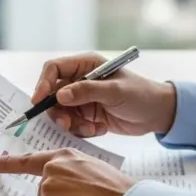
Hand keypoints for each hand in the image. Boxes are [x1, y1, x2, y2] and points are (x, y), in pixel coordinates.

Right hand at [32, 53, 175, 137]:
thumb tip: (59, 94)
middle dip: (58, 111)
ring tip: (91, 128)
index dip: (43, 83)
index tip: (39, 101)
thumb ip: (87, 92)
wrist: (157, 114)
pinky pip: (72, 125)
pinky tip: (100, 129)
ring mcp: (82, 98)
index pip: (54, 68)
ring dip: (72, 124)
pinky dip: (82, 130)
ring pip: (61, 112)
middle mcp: (80, 80)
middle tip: (67, 124)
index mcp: (86, 65)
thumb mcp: (115, 91)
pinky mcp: (86, 115)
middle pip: (52, 94)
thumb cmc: (140, 94)